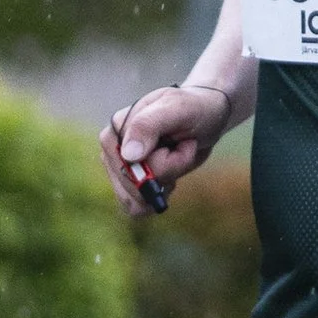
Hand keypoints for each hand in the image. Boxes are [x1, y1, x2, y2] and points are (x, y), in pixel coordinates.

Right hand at [100, 83, 228, 219]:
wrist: (204, 118)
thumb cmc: (193, 109)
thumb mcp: (178, 109)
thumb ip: (149, 126)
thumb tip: (128, 155)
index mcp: (117, 128)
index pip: (132, 166)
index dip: (167, 162)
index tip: (186, 141)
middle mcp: (112, 149)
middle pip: (135, 188)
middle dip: (169, 172)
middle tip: (182, 148)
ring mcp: (118, 168)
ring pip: (136, 202)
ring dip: (164, 184)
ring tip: (175, 160)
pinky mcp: (127, 184)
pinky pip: (136, 208)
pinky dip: (158, 197)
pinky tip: (169, 178)